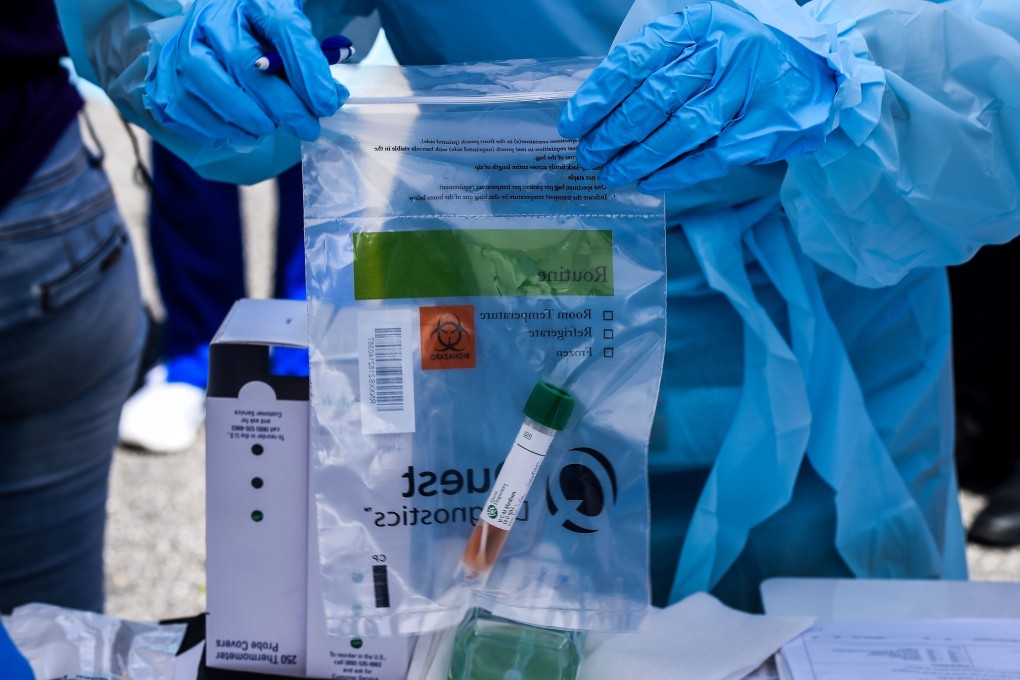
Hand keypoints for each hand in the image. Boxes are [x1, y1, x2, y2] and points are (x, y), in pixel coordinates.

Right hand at [144, 0, 346, 147]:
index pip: (283, 28)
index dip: (307, 70)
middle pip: (247, 67)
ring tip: (270, 127)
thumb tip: (330, 99)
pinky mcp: (163, 81)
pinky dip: (221, 130)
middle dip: (283, 106)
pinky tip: (242, 130)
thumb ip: (309, 59)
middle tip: (307, 127)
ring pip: (214, 92)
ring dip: (250, 120)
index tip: (327, 103)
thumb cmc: (254, 33)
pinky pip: (190, 114)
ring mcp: (180, 50)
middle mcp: (208, 20)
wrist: (207, 33)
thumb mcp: (286, 32)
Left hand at [558, 2, 835, 192]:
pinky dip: (677, 172)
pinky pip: (712, 155)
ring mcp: (750, 87)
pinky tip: (651, 182)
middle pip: (655, 97)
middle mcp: (726, 50)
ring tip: (612, 174)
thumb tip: (599, 104)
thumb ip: (658, 62)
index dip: (598, 94)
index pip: (636, 60)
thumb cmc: (741, 55)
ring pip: (682, 129)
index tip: (572, 122)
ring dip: (639, 157)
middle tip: (588, 155)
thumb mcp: (702, 38)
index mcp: (701, 23)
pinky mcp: (768, 124)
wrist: (818, 65)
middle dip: (613, 132)